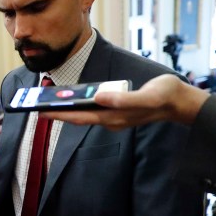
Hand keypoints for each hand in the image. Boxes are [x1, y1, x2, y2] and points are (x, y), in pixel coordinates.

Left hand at [41, 74, 208, 129]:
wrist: (179, 102)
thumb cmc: (164, 97)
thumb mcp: (148, 96)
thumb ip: (124, 99)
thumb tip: (99, 97)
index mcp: (113, 117)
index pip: (80, 117)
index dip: (60, 114)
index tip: (41, 111)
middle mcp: (110, 119)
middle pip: (77, 117)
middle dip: (57, 113)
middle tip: (36, 108)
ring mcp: (113, 116)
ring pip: (84, 114)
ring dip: (66, 110)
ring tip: (48, 104)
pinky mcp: (117, 111)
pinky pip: (93, 110)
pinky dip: (79, 106)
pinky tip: (72, 100)